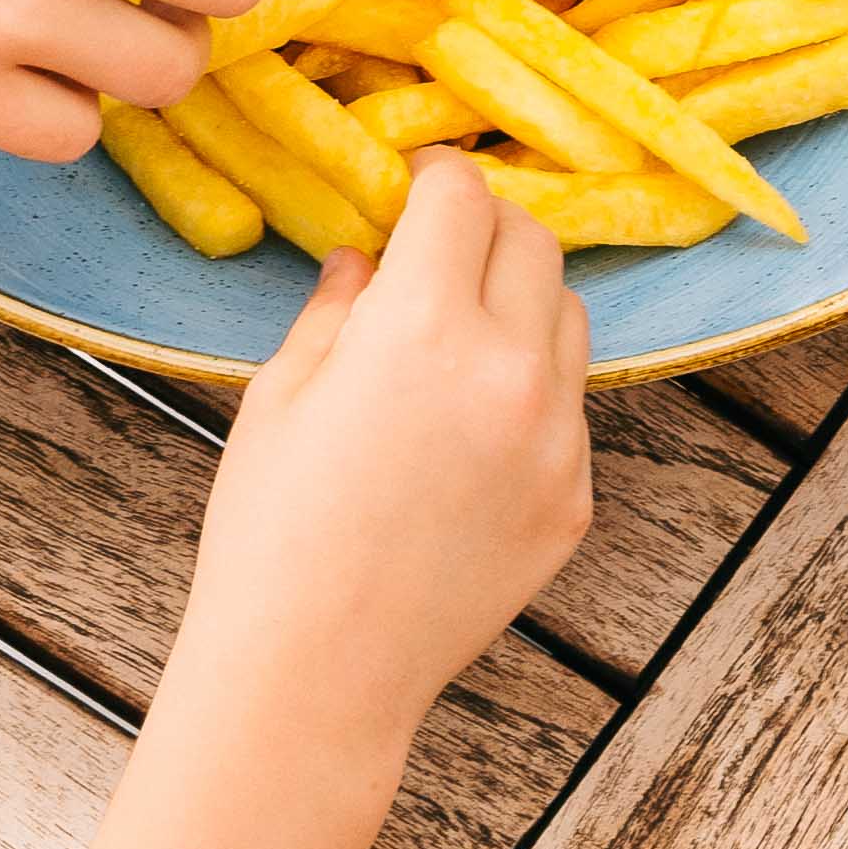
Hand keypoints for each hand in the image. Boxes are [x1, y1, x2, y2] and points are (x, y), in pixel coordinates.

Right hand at [182, 160, 594, 720]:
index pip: (462, 198)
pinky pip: (570, 407)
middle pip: (533, 241)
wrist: (318, 670)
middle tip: (440, 247)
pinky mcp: (574, 497)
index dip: (436, 178)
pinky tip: (467, 430)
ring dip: (521, 300)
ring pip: (569, 317)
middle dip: (485, 227)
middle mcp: (510, 371)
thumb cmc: (273, 529)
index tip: (417, 185)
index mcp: (423, 328)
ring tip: (457, 334)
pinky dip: (529, 389)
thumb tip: (370, 257)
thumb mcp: (282, 395)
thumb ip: (339, 307)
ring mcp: (557, 439)